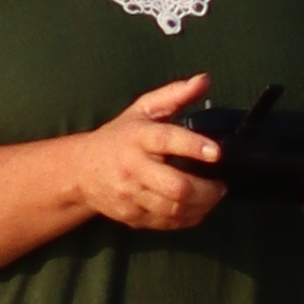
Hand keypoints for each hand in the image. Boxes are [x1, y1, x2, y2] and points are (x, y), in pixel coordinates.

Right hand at [77, 73, 226, 230]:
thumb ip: (175, 95)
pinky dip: (188, 219)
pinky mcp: (131, 216)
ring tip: (215, 196)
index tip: (217, 152)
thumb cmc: (120, 135)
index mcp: (138, 137)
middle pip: (175, 186)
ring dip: (202, 206)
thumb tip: (205, 80)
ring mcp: (131, 195)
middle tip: (222, 184)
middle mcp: (133, 168)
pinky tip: (199, 209)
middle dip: (206, 190)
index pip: (167, 140)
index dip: (194, 146)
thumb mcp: (144, 109)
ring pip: (173, 209)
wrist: (81, 171)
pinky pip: (166, 223)